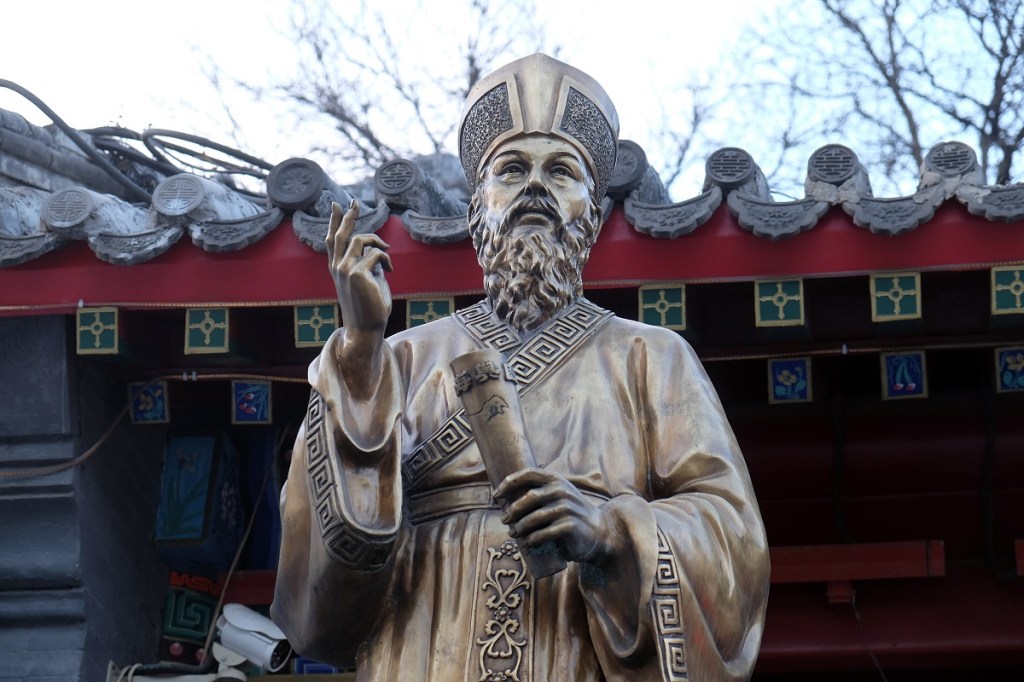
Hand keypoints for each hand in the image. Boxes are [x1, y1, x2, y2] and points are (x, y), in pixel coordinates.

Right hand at [326, 200, 392, 367]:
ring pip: (360, 239)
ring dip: (377, 241)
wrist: (366, 328)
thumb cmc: (371, 307)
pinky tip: (390, 270)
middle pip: (341, 233)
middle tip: (355, 202)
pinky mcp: (356, 273)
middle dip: (348, 215)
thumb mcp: (369, 280)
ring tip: (387, 252)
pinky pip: (375, 253)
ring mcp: (344, 269)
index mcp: (337, 268)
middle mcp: (337, 267)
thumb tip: (375, 250)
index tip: (337, 205)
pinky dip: (386, 258)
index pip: (333, 240)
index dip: (335, 221)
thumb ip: (368, 264)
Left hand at [494, 468, 613, 565]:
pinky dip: (532, 539)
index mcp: (556, 479)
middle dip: (512, 510)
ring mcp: (567, 508)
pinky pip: (544, 533)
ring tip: (512, 534)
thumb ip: (538, 493)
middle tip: (504, 520)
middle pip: (528, 498)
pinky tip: (527, 543)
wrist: (599, 532)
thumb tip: (504, 499)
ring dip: (519, 527)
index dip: (508, 482)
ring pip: (534, 517)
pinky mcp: (570, 526)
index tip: (496, 495)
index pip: (527, 474)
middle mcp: (562, 490)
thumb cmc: (570, 514)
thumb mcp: (557, 497)